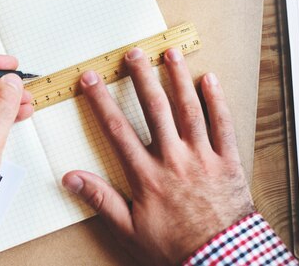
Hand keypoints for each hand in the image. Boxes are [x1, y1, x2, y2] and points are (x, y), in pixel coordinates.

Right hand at [62, 48, 253, 263]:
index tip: (91, 79)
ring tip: (171, 53)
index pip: (118, 129)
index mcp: (147, 174)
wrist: (219, 257)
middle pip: (155, 109)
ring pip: (189, 110)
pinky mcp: (227, 160)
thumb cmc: (174, 245)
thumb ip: (100, 199)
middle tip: (133, 53)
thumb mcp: (129, 229)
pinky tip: (209, 80)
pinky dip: (217, 101)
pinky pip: (223, 125)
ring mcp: (203, 157)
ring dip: (178, 79)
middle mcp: (173, 159)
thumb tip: (71, 178)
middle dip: (141, 78)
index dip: (101, 101)